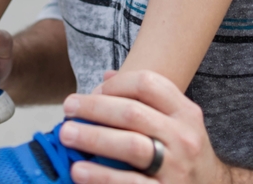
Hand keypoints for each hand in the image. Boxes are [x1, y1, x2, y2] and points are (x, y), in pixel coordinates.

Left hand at [58, 69, 229, 183]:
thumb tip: (106, 77)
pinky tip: (80, 171)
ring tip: (67, 135)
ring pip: (131, 147)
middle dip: (95, 108)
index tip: (93, 90)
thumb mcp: (177, 123)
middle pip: (133, 113)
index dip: (116, 84)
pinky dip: (101, 177)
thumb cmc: (185, 154)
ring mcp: (176, 170)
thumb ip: (146, 100)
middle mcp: (184, 139)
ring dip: (94, 138)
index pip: (148, 84)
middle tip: (68, 108)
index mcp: (185, 113)